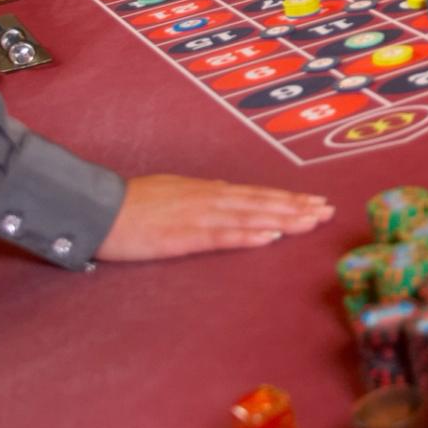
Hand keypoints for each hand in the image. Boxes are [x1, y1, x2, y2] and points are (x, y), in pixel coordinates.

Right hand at [95, 174, 333, 261]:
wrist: (99, 209)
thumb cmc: (133, 204)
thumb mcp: (175, 193)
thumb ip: (203, 197)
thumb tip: (228, 196)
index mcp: (208, 191)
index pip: (257, 195)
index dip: (288, 199)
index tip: (316, 203)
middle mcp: (210, 199)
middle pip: (261, 203)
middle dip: (297, 208)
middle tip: (328, 212)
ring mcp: (198, 216)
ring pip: (250, 217)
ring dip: (283, 219)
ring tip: (311, 222)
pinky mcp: (183, 235)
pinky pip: (222, 236)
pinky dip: (248, 235)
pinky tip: (270, 236)